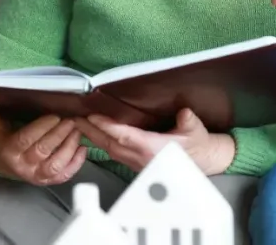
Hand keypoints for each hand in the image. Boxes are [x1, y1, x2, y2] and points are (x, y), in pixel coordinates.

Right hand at [0, 105, 86, 185]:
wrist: (2, 165)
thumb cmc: (1, 142)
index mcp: (9, 152)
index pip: (25, 140)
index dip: (41, 127)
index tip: (55, 115)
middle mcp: (23, 166)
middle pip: (43, 151)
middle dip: (59, 134)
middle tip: (71, 119)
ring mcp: (37, 176)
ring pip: (56, 165)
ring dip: (70, 147)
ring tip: (78, 130)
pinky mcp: (48, 181)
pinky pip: (64, 176)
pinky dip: (76, 164)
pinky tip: (83, 148)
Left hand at [74, 108, 235, 175]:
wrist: (201, 162)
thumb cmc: (197, 145)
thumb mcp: (196, 130)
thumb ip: (189, 121)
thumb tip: (184, 113)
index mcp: (153, 149)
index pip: (125, 137)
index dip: (107, 127)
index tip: (92, 117)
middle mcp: (140, 158)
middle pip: (109, 145)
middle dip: (90, 131)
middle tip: (74, 117)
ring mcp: (136, 162)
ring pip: (108, 150)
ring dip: (92, 137)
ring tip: (78, 123)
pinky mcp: (134, 163)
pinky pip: (113, 153)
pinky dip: (101, 142)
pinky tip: (93, 134)